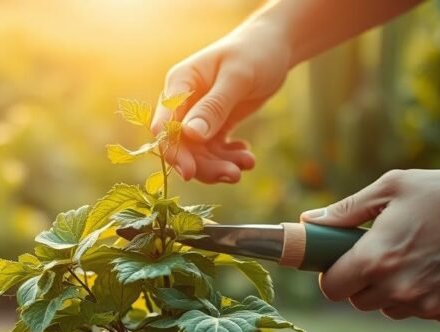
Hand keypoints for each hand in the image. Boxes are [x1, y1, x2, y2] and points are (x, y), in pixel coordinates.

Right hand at [151, 20, 291, 183]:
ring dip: (221, 164)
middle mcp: (183, 104)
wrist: (275, 47)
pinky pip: (215, 150)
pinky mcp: (215, 125)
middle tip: (234, 175)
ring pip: (200, 153)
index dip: (173, 151)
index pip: (164, 125)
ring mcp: (198, 116)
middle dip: (205, 165)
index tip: (190, 172)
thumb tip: (190, 134)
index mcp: (179, 85)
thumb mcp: (237, 78)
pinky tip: (247, 155)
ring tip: (247, 163)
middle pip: (183, 146)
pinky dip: (230, 158)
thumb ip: (213, 106)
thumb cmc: (255, 53)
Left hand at [301, 169, 439, 326]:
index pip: (332, 288)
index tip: (343, 263)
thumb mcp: (391, 188)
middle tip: (384, 255)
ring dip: (394, 291)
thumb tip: (308, 221)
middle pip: (359, 301)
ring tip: (417, 258)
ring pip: (390, 309)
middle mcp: (398, 289)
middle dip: (363, 282)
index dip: (334, 275)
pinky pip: (424, 312)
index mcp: (376, 259)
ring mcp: (427, 305)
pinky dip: (428, 296)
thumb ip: (345, 210)